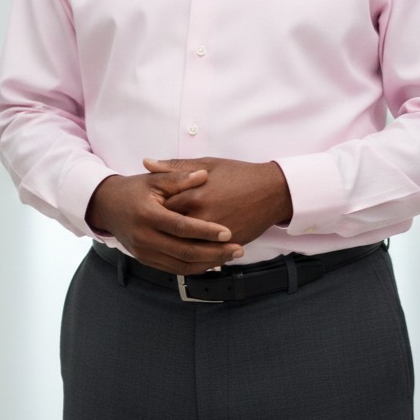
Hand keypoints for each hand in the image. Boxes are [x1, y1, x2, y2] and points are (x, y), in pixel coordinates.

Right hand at [85, 168, 243, 273]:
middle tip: (237, 249)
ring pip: (181, 265)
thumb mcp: (153, 179)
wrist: (107, 207)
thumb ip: (178, 178)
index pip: (181, 227)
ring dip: (208, 263)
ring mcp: (144, 252)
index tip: (228, 232)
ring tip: (230, 256)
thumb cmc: (134, 190)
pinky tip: (212, 261)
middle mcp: (145, 238)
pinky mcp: (146, 260)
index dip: (205, 231)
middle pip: (184, 252)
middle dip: (213, 253)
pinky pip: (174, 269)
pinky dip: (195, 267)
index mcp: (148, 215)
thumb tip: (203, 175)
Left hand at [145, 157, 292, 247]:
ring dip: (174, 247)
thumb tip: (147, 163)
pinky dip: (192, 257)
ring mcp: (214, 234)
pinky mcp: (225, 245)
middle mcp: (201, 216)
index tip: (147, 209)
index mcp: (193, 194)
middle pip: (170, 230)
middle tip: (153, 229)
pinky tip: (185, 254)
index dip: (153, 209)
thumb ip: (175, 167)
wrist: (272, 191)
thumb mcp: (207, 164)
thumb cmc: (239, 174)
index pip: (162, 207)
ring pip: (184, 247)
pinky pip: (202, 257)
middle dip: (160, 230)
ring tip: (166, 244)